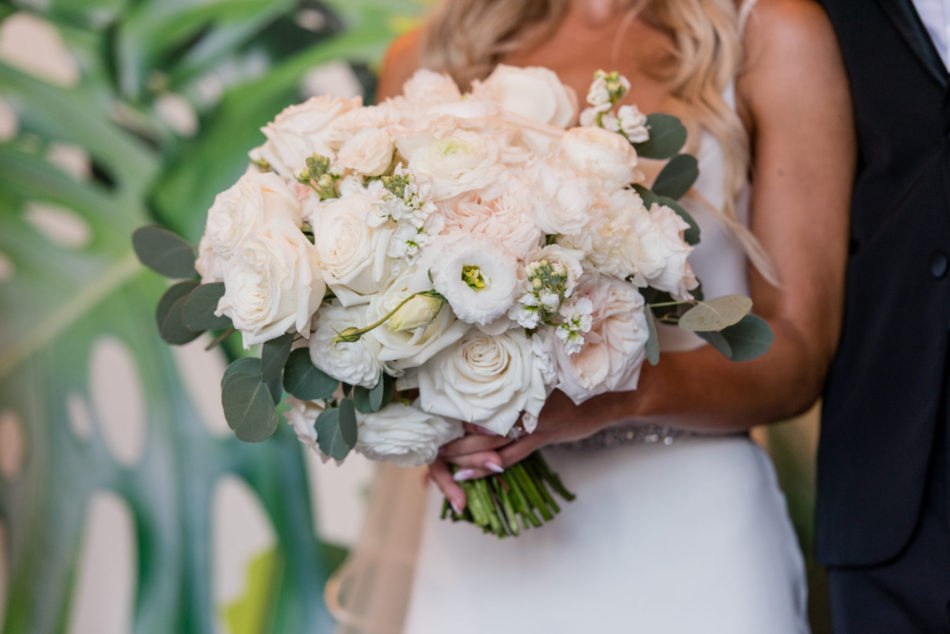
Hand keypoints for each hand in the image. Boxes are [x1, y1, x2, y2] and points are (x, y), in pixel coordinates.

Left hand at [428, 390, 626, 509]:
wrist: (609, 394)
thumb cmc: (573, 383)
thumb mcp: (540, 375)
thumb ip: (513, 382)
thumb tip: (481, 391)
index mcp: (514, 380)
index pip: (474, 397)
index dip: (450, 410)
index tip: (430, 417)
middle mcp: (518, 397)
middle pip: (475, 421)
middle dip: (451, 436)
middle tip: (429, 445)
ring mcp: (531, 418)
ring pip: (488, 440)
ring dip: (463, 453)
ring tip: (441, 460)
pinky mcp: (543, 435)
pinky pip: (509, 455)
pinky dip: (486, 465)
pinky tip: (468, 473)